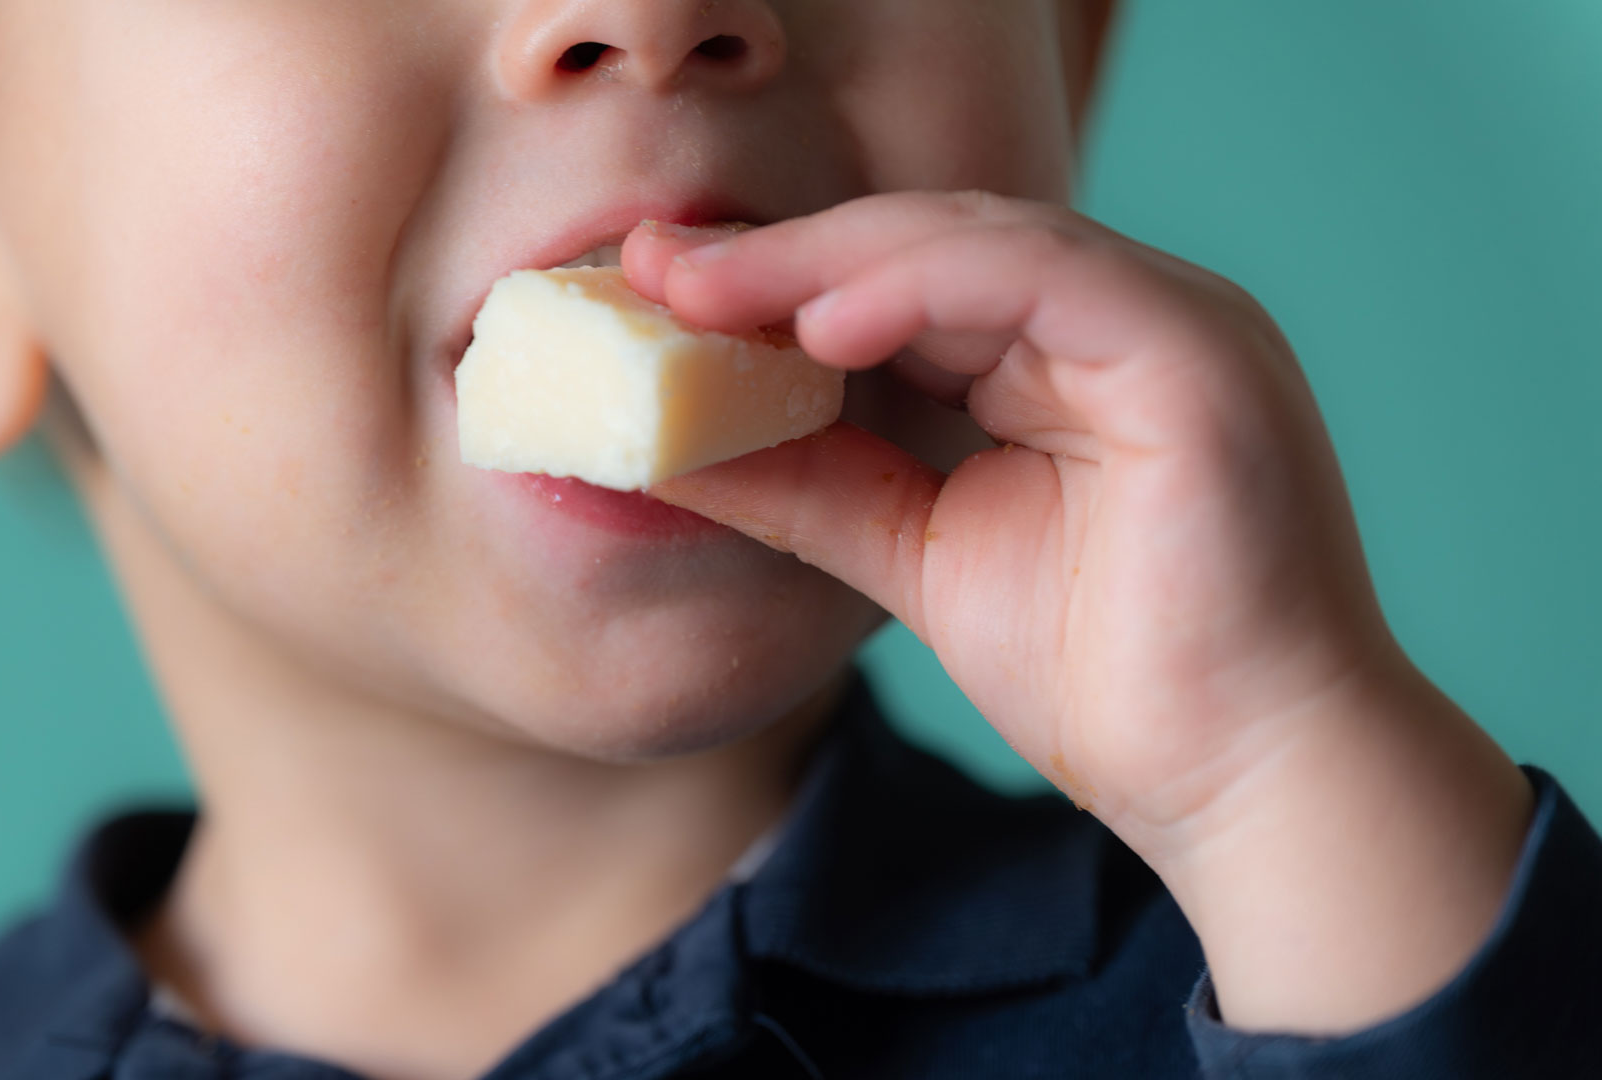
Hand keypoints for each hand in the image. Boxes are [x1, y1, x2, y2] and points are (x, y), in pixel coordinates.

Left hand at [624, 194, 1532, 1033]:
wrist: (1245, 785)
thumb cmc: (1109, 681)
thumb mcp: (915, 553)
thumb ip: (811, 484)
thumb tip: (671, 445)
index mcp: (1071, 357)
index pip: (909, 281)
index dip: (778, 281)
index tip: (656, 295)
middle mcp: (1126, 320)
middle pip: (931, 243)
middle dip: (781, 257)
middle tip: (650, 269)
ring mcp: (1176, 324)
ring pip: (977, 241)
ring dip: (828, 261)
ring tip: (707, 292)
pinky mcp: (1198, 357)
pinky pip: (1044, 279)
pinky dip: (924, 286)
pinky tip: (822, 324)